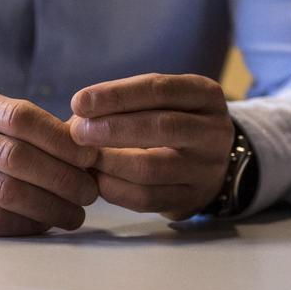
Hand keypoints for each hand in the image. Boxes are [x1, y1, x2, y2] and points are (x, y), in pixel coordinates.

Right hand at [0, 89, 98, 235]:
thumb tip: (89, 148)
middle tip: (89, 192)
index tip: (89, 158)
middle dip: (61, 177)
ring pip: (4, 192)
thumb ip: (30, 128)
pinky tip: (45, 224)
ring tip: (76, 213)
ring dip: (49, 206)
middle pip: (14, 156)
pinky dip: (25, 224)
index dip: (60, 139)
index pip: (19, 116)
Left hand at [68, 73, 233, 220]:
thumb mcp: (157, 103)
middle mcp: (214, 130)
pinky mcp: (192, 200)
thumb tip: (76, 118)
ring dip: (109, 162)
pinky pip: (147, 198)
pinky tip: (96, 179)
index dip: (117, 95)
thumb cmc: (167, 123)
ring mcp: (207, 169)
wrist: (203, 163)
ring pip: (152, 168)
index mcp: (205, 95)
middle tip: (77, 132)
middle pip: (162, 126)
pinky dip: (114, 189)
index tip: (80, 102)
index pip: (160, 89)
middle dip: (112, 128)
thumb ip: (122, 104)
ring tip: (84, 158)